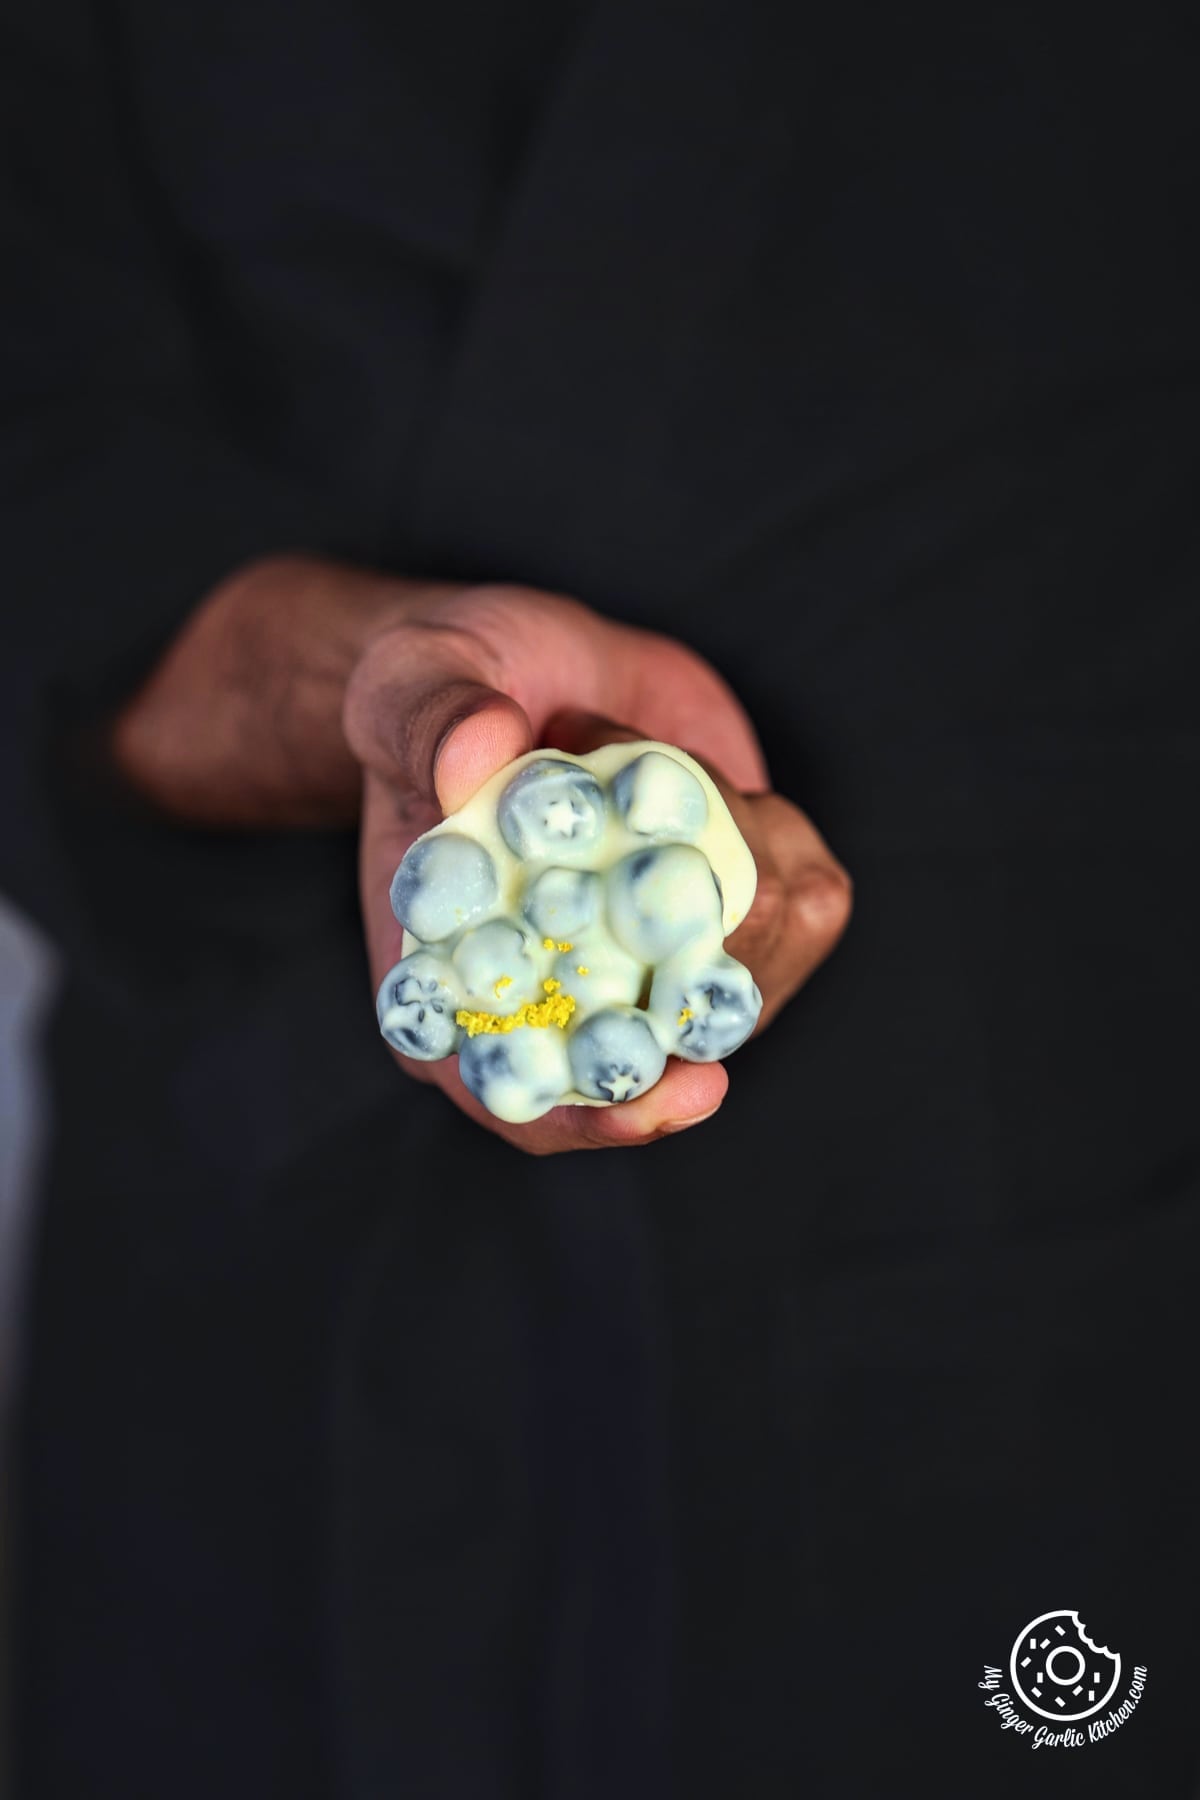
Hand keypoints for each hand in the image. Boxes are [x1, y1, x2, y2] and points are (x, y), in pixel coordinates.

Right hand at [110, 554, 849, 1153]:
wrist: (526, 667)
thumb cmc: (441, 691)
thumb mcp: (408, 682)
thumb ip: (430, 722)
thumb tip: (477, 754)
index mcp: (466, 993)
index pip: (535, 1104)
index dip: (609, 1112)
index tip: (684, 1087)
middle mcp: (571, 1006)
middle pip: (674, 1044)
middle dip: (699, 941)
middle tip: (679, 817)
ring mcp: (663, 973)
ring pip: (760, 972)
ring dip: (732, 855)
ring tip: (650, 771)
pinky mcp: (741, 925)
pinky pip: (807, 907)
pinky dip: (773, 831)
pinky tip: (704, 784)